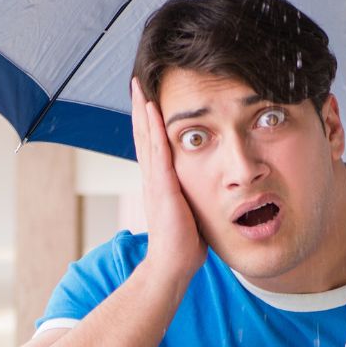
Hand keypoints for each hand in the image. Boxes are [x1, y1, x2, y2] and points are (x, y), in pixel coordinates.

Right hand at [130, 77, 205, 281]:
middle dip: (139, 107)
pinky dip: (152, 128)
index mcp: (159, 181)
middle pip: (142, 134)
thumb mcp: (190, 210)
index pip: (152, 144)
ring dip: (142, 110)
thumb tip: (209, 189)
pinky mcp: (162, 187)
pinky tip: (151, 109)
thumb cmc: (185, 243)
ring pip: (145, 137)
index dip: (148, 121)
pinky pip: (157, 151)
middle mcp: (152, 177)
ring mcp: (154, 180)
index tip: (147, 98)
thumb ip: (192, 195)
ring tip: (139, 86)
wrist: (172, 264)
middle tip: (136, 81)